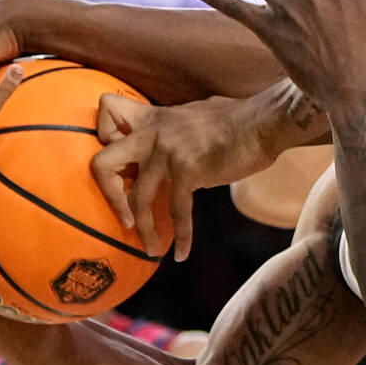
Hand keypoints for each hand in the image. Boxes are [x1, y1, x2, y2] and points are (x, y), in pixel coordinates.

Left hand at [91, 94, 275, 260]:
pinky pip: (177, 211)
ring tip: (149, 248)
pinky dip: (181, 237)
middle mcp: (153, 133)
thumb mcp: (194, 115)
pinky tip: (182, 253)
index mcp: (153, 117)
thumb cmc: (238, 119)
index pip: (106, 111)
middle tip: (122, 213)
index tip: (123, 159)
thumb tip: (177, 141)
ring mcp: (168, 153)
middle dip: (107, 194)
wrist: (264, 122)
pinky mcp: (189, 171)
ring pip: (136, 198)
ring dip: (142, 228)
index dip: (105, 136)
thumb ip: (176, 129)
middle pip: (101, 163)